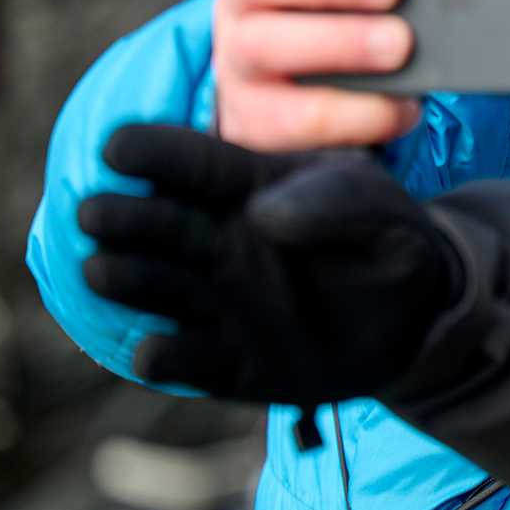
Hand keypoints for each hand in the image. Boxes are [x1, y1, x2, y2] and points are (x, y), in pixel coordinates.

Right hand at [77, 124, 461, 406]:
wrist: (417, 321)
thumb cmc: (387, 241)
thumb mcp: (380, 208)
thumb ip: (335, 202)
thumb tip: (264, 212)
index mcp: (248, 188)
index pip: (193, 162)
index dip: (154, 151)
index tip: (115, 145)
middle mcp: (216, 243)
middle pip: (157, 224)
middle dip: (121, 216)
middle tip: (92, 212)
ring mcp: (216, 303)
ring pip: (155, 289)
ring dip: (125, 281)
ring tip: (101, 270)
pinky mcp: (227, 364)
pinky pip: (187, 362)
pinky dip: (167, 360)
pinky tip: (155, 355)